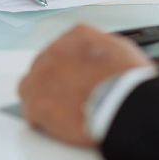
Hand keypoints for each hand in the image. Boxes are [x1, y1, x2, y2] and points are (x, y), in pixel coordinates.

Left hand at [18, 23, 155, 146]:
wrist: (127, 105)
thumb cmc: (129, 80)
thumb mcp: (121, 49)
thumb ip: (100, 46)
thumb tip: (95, 55)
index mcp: (77, 35)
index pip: (62, 47)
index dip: (68, 64)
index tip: (74, 76)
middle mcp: (56, 50)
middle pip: (44, 64)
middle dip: (53, 79)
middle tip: (68, 95)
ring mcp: (43, 76)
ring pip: (30, 85)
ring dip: (41, 95)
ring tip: (57, 110)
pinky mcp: (38, 103)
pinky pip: (29, 110)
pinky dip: (39, 118)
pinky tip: (52, 124)